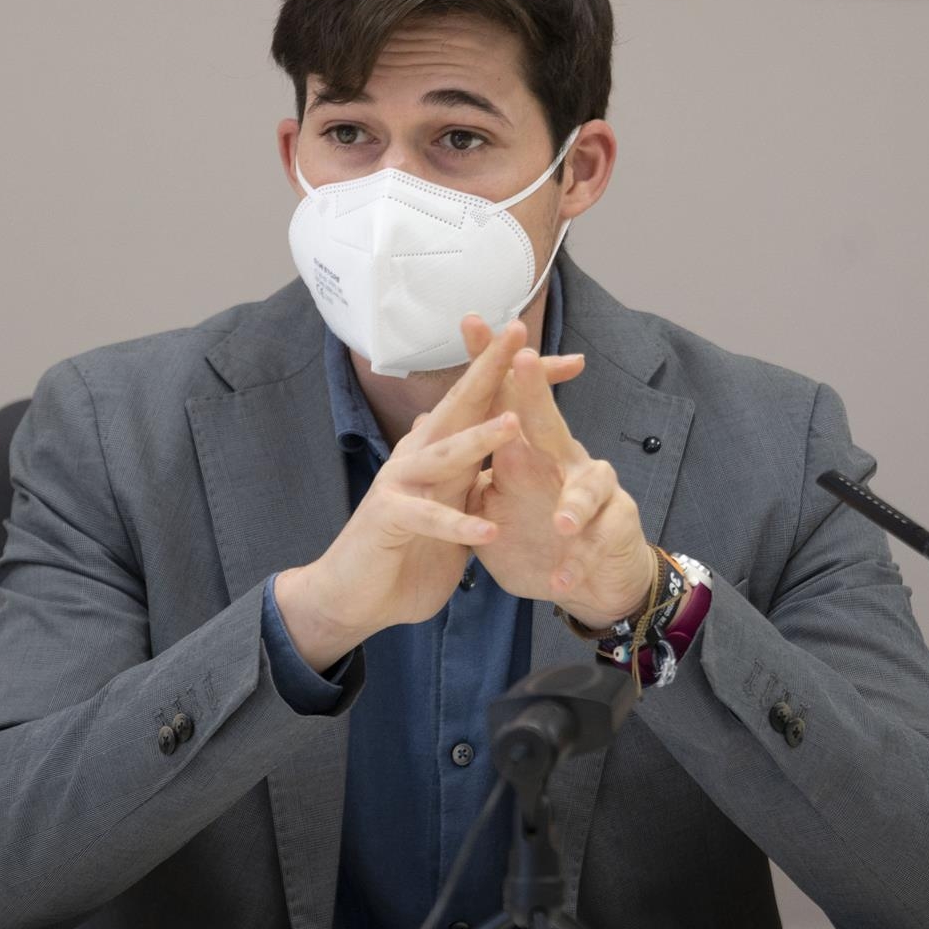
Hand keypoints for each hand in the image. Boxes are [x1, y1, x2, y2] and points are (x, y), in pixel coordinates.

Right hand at [273, 320, 587, 669]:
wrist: (355, 594)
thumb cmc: (406, 550)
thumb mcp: (450, 504)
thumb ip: (465, 469)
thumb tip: (465, 425)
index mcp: (442, 450)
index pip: (486, 402)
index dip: (522, 380)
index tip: (573, 361)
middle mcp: (419, 455)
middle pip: (460, 404)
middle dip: (490, 368)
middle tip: (519, 333)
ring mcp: (401, 483)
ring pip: (445, 454)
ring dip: (479, 439)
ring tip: (512, 423)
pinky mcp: (390, 518)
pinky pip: (429, 518)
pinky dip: (459, 524)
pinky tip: (489, 529)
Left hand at [460, 320, 655, 628]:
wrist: (597, 583)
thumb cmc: (544, 536)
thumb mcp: (500, 502)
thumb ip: (473, 468)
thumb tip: (432, 430)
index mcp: (533, 454)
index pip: (510, 402)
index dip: (492, 365)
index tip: (469, 321)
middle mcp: (567, 465)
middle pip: (552, 423)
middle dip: (537, 393)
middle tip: (524, 361)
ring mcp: (595, 498)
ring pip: (591, 488)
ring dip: (575, 506)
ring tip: (561, 525)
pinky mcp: (613, 534)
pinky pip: (599, 546)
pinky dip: (579, 564)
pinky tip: (563, 580)